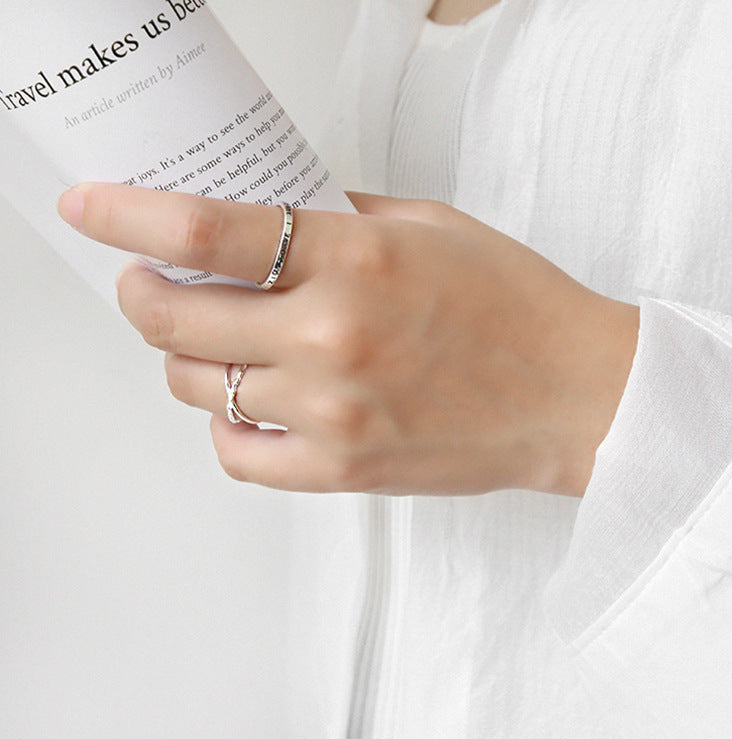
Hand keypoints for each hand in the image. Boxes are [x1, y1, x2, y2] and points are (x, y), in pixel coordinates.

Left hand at [58, 184, 638, 495]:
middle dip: (141, 296)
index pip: (203, 232)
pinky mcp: (342, 469)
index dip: (127, 218)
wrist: (573, 393)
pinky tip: (247, 405)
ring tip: (216, 343)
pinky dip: (223, 427)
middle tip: (145, 284)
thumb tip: (268, 217)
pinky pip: (236, 454)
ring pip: (198, 387)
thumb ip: (338, 218)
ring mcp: (331, 411)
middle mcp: (331, 336)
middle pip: (174, 319)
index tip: (94, 213)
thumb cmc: (516, 306)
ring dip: (187, 359)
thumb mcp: (430, 227)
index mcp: (354, 258)